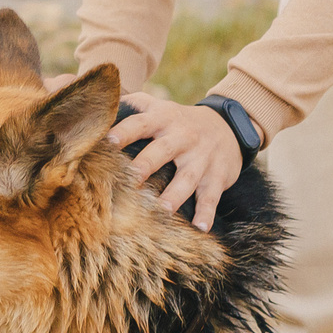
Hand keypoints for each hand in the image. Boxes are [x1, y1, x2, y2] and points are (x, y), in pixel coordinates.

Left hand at [106, 98, 243, 231]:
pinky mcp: (216, 177)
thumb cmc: (181, 121)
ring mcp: (201, 158)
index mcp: (164, 120)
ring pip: (187, 177)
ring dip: (175, 194)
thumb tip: (103, 105)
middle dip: (147, 164)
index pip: (141, 123)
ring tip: (162, 210)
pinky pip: (211, 197)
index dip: (125, 131)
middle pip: (163, 150)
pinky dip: (207, 213)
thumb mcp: (161, 107)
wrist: (229, 126)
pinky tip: (200, 228)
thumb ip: (134, 104)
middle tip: (131, 179)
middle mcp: (182, 137)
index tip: (108, 142)